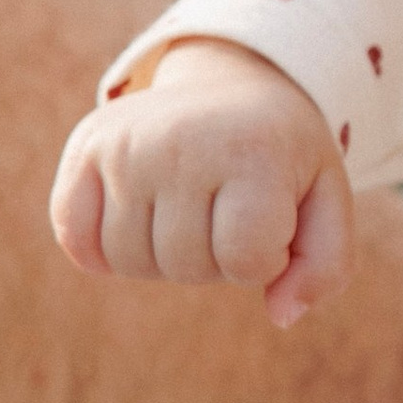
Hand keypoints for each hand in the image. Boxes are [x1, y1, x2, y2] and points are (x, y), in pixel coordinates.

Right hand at [48, 37, 352, 327]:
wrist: (234, 86)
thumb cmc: (282, 159)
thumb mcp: (325, 200)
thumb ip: (324, 267)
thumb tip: (282, 316)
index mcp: (253, 150)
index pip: (245, 261)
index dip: (263, 259)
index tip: (272, 219)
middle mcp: (183, 140)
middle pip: (186, 266)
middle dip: (213, 258)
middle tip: (227, 208)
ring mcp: (127, 142)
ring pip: (130, 262)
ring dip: (163, 255)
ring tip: (189, 206)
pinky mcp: (86, 146)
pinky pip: (76, 240)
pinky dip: (104, 247)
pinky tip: (140, 213)